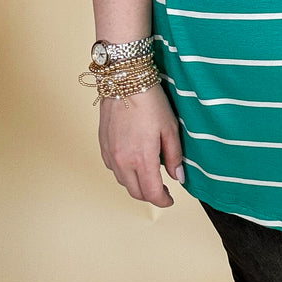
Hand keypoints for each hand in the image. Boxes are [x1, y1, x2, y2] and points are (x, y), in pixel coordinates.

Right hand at [98, 85, 184, 207]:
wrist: (125, 81)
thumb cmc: (150, 101)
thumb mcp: (170, 128)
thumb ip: (174, 156)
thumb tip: (178, 177)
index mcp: (141, 158)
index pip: (151, 193)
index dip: (163, 200)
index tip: (170, 199)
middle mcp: (122, 160)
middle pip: (135, 192)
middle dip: (150, 195)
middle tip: (162, 189)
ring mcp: (109, 154)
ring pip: (123, 181)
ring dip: (136, 183)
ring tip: (149, 174)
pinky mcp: (102, 145)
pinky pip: (113, 168)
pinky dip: (124, 172)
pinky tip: (133, 161)